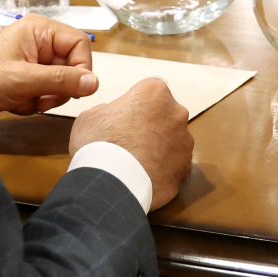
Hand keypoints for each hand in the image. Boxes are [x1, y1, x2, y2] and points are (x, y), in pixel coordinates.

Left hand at [0, 15, 96, 116]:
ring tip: (26, 101)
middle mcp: (39, 41)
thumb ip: (61, 80)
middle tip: (42, 99)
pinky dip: (34, 101)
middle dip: (58, 87)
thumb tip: (94, 83)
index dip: (82, 67)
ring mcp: (32, 59)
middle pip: (71, 65)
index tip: (75, 90)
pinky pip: (44, 90)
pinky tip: (17, 103)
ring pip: (59, 81)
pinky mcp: (25, 76)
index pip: (79, 44)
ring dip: (46, 97)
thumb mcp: (24, 80)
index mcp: (40, 30)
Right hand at [71, 78, 193, 208]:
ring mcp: (185, 140)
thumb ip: (108, 110)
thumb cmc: (98, 143)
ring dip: (158, 147)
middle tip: (129, 142)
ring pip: (172, 140)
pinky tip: (145, 177)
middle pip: (163, 115)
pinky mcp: (186, 166)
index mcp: (154, 92)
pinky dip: (163, 168)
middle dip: (150, 126)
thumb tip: (113, 116)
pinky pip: (174, 164)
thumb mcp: (91, 116)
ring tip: (136, 164)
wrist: (112, 184)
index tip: (121, 121)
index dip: (132, 107)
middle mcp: (176, 112)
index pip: (147, 93)